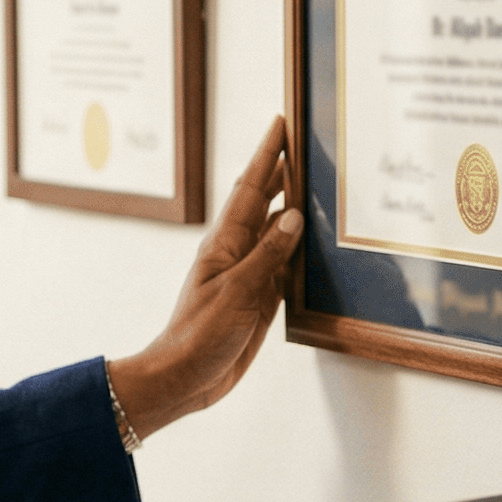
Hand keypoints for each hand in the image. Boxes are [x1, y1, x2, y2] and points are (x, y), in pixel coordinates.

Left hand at [107, 115, 302, 441]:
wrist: (185, 378)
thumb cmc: (199, 336)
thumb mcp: (237, 293)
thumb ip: (267, 256)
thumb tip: (294, 216)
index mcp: (224, 244)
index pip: (252, 189)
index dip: (267, 156)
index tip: (281, 123)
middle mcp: (237, 253)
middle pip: (266, 202)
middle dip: (282, 171)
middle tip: (304, 141)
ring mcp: (248, 275)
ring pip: (277, 231)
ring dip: (295, 206)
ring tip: (316, 181)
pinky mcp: (259, 298)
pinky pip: (284, 263)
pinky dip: (300, 247)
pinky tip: (313, 240)